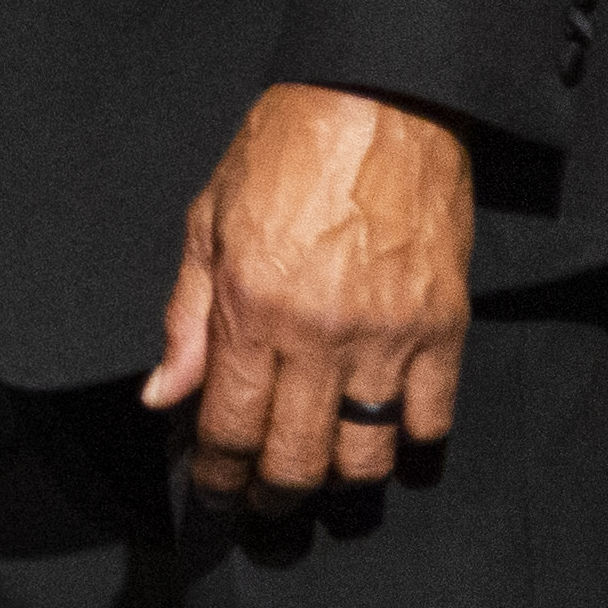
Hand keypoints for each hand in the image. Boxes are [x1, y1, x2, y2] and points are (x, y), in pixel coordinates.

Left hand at [139, 82, 472, 508]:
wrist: (377, 103)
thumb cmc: (283, 152)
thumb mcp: (208, 224)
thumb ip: (186, 319)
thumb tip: (163, 394)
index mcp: (252, 308)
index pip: (229, 424)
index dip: (217, 473)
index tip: (212, 491)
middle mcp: (319, 334)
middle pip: (297, 456)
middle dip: (271, 494)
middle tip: (261, 504)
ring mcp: (388, 337)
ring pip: (365, 452)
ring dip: (339, 483)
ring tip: (320, 484)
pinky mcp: (444, 329)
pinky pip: (431, 419)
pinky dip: (409, 446)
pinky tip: (389, 448)